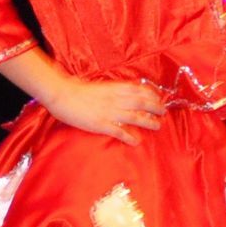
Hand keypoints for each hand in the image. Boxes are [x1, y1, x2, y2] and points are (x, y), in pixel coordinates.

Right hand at [41, 76, 166, 143]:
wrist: (62, 95)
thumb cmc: (77, 88)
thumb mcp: (98, 86)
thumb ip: (112, 89)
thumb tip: (123, 92)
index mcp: (113, 87)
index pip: (138, 89)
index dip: (151, 94)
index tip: (158, 98)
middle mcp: (115, 99)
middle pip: (141, 102)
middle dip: (155, 107)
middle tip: (163, 112)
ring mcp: (109, 112)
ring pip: (135, 117)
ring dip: (148, 121)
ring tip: (157, 125)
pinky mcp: (101, 124)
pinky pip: (119, 131)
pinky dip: (129, 136)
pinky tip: (136, 141)